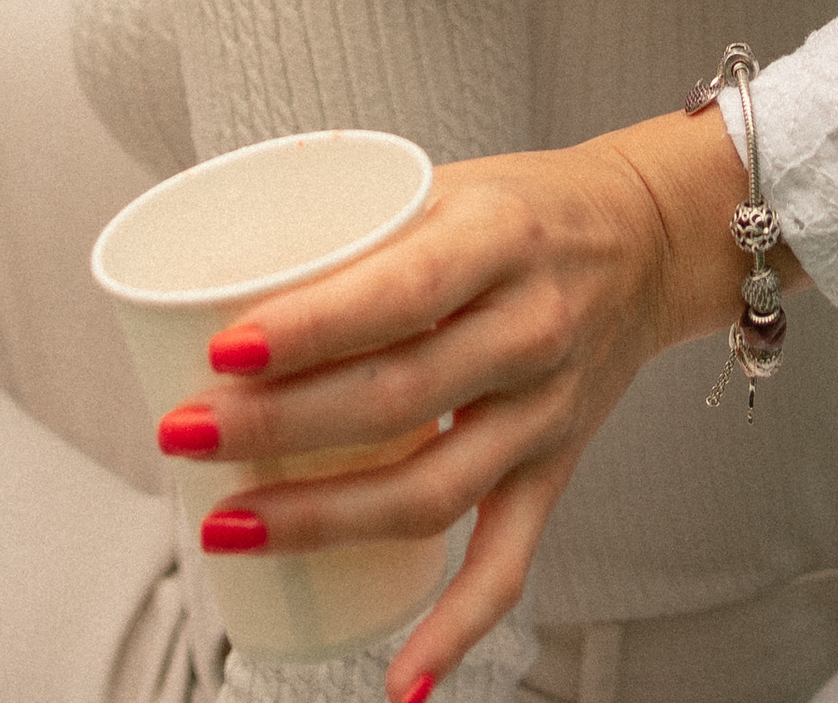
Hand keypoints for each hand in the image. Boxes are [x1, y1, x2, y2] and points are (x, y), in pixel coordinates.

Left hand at [160, 114, 761, 696]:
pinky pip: (508, 560)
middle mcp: (531, 327)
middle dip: (278, 427)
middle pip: (398, 398)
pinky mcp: (556, 466)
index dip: (309, 327)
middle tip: (185, 434)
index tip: (222, 353)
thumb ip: (358, 234)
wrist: (652, 233)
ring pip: (432, 487)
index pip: (401, 290)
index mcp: (500, 237)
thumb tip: (218, 277)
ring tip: (229, 527)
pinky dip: (455, 627)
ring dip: (322, 521)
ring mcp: (545, 408)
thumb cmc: (530, 207)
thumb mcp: (449, 184)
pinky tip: (399, 678)